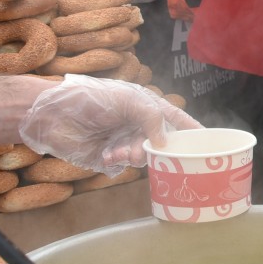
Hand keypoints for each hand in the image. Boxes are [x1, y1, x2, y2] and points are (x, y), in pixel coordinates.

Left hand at [18, 74, 202, 174]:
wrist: (52, 113)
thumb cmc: (91, 97)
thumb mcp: (128, 99)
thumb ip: (152, 117)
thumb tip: (165, 142)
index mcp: (146, 106)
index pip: (177, 120)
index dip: (194, 131)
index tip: (210, 144)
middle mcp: (138, 125)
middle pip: (163, 143)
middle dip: (159, 149)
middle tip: (149, 149)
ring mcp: (124, 141)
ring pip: (144, 157)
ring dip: (135, 155)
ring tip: (119, 150)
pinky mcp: (108, 157)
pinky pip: (123, 165)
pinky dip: (118, 161)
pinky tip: (106, 154)